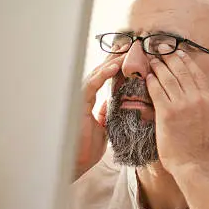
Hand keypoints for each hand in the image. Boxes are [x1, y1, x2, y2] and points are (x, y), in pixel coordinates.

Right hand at [73, 54, 125, 180]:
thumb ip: (105, 113)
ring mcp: (79, 98)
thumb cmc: (87, 148)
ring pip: (96, 73)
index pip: (104, 78)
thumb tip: (111, 101)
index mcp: (90, 101)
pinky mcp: (77, 104)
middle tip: (131, 45)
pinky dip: (103, 74)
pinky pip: (91, 85)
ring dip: (111, 61)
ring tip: (126, 51)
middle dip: (115, 57)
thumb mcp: (103, 127)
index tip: (132, 56)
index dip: (117, 66)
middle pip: (100, 71)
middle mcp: (83, 96)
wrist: (76, 163)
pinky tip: (115, 66)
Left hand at [145, 51, 208, 174]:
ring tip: (151, 59)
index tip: (178, 53)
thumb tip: (205, 98)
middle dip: (169, 57)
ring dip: (158, 66)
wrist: (195, 165)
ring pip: (168, 78)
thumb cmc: (202, 149)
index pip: (196, 74)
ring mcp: (183, 105)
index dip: (185, 61)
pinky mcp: (168, 113)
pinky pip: (157, 91)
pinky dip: (151, 81)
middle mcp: (198, 99)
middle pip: (182, 71)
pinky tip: (147, 77)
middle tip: (160, 49)